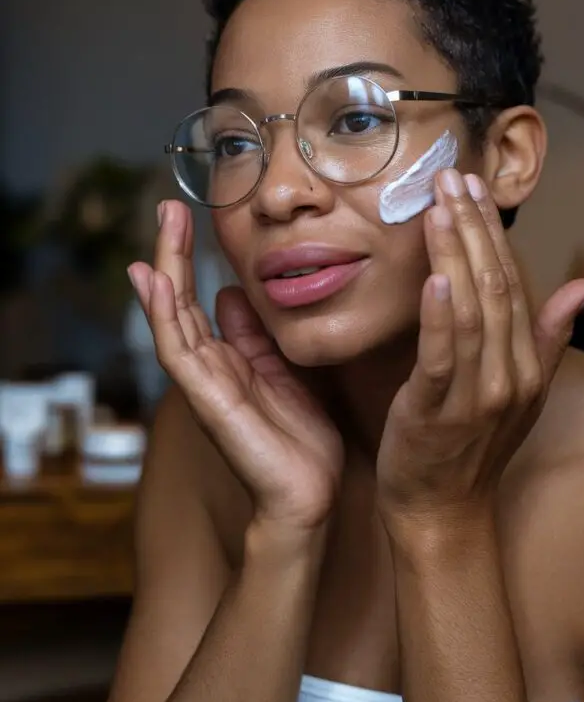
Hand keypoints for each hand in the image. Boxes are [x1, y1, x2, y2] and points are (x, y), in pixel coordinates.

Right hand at [128, 201, 343, 531]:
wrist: (308, 496)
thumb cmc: (299, 440)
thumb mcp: (281, 371)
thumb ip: (255, 335)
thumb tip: (233, 294)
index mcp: (228, 358)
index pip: (199, 298)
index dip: (191, 259)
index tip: (189, 216)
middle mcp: (209, 366)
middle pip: (179, 300)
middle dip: (173, 252)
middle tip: (168, 205)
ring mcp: (203, 382)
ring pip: (172, 317)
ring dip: (164, 270)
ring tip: (163, 226)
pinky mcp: (206, 400)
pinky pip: (178, 351)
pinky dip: (163, 315)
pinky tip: (156, 282)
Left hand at [376, 169, 583, 527]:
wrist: (443, 511)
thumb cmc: (474, 447)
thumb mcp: (523, 390)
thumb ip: (549, 336)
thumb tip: (583, 287)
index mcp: (527, 364)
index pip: (514, 283)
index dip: (493, 232)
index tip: (475, 188)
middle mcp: (509, 375)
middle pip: (494, 287)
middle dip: (471, 228)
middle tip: (450, 178)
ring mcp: (475, 395)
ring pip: (471, 311)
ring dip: (454, 255)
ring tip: (437, 207)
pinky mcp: (436, 412)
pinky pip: (441, 357)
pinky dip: (440, 316)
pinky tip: (434, 277)